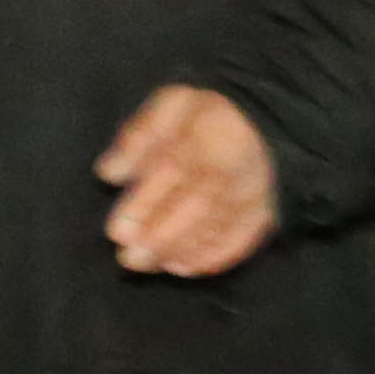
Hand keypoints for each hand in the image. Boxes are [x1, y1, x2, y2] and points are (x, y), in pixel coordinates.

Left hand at [97, 85, 278, 279]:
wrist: (265, 118)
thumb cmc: (207, 112)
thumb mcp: (171, 105)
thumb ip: (139, 136)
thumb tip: (109, 173)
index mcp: (206, 132)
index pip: (171, 171)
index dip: (143, 204)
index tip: (116, 231)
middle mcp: (233, 165)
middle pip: (195, 207)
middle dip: (159, 237)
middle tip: (129, 259)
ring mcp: (253, 192)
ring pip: (216, 227)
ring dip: (181, 251)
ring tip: (152, 265)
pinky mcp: (265, 211)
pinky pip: (243, 239)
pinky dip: (215, 258)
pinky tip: (186, 268)